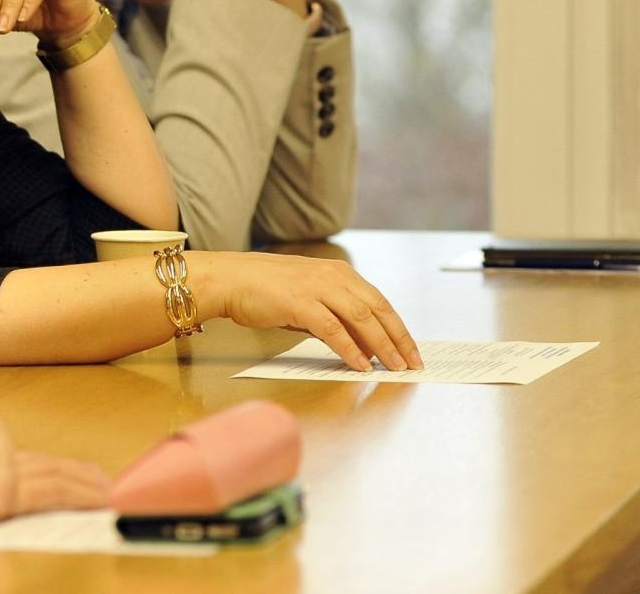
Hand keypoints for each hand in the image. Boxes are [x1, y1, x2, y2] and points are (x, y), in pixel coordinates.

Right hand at [198, 251, 424, 372]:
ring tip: (392, 367)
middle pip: (378, 309)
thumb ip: (334, 315)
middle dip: (398, 338)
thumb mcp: (306, 296)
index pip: (378, 301)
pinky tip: (360, 363)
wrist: (228, 280)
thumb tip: (360, 343)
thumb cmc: (261, 288)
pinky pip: (334, 329)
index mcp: (337, 272)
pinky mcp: (301, 303)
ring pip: (362, 318)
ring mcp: (317, 288)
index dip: (397, 327)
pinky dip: (350, 348)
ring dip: (382, 345)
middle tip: (411, 362)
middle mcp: (332, 276)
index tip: (410, 349)